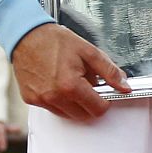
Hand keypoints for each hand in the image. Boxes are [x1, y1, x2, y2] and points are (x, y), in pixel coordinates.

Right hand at [10, 22, 129, 119]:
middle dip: (90, 102)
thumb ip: (109, 71)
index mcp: (70, 86)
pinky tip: (59, 84)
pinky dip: (60, 101)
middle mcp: (54, 97)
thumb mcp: (89, 52)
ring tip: (72, 81)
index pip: (97, 109)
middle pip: (83, 115)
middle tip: (89, 84)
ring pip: (68, 114)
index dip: (105, 100)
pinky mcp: (31, 100)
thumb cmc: (55, 41)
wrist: (27, 36)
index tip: (105, 92)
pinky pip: (52, 109)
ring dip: (75, 103)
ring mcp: (40, 100)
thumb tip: (124, 87)